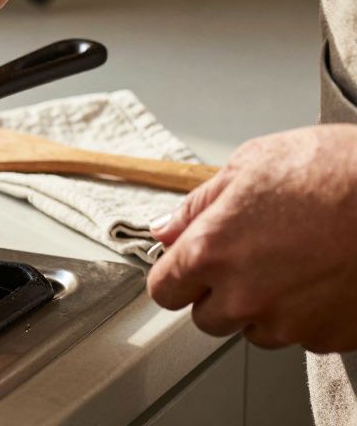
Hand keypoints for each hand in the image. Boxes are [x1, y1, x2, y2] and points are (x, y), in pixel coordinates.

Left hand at [147, 125, 356, 351]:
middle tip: (250, 255)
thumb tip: (166, 228)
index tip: (186, 266)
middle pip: (207, 318)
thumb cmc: (336, 170)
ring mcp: (291, 321)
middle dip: (219, 292)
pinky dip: (308, 312)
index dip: (176, 275)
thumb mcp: (250, 164)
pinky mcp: (331, 336)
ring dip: (265, 305)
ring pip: (256, 329)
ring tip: (296, 260)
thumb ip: (198, 205)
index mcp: (213, 251)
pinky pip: (304, 334)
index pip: (164, 290)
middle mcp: (246, 295)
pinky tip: (324, 274)